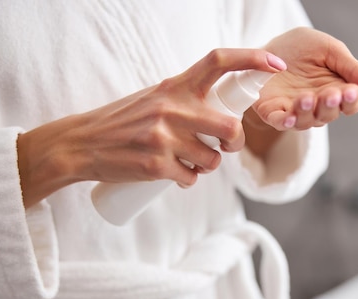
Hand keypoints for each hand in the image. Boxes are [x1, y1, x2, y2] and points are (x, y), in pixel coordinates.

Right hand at [17, 49, 286, 206]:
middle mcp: (172, 108)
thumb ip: (185, 100)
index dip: (252, 59)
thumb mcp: (154, 98)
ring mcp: (164, 137)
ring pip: (213, 161)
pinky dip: (187, 181)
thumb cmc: (122, 121)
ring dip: (206, 167)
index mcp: (174, 86)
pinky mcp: (157, 165)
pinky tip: (171, 174)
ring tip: (186, 161)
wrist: (81, 144)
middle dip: (234, 144)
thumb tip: (224, 114)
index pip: (219, 61)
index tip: (276, 64)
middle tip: (225, 148)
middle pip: (230, 128)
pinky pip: (191, 179)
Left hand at [252, 27, 357, 130]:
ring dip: (309, 111)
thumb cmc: (302, 48)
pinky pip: (282, 123)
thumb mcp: (332, 52)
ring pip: (307, 121)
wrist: (266, 46)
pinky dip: (287, 122)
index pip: (351, 104)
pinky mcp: (274, 112)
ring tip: (307, 98)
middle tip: (329, 94)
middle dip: (329, 105)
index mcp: (336, 91)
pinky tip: (291, 116)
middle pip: (330, 114)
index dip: (351, 100)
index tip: (351, 90)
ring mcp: (295, 111)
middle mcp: (318, 106)